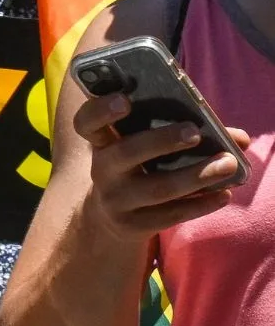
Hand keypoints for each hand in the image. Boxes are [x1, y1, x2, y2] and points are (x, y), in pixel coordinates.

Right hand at [74, 92, 249, 239]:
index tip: (124, 101)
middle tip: (195, 133)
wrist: (112, 215)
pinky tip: (222, 194)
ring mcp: (115, 200)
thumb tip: (238, 138)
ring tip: (227, 164)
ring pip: (157, 188)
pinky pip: (170, 215)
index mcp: (103, 141)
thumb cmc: (139, 166)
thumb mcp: (146, 144)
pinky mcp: (132, 225)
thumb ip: (186, 130)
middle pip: (125, 153)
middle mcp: (102, 170)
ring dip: (195, 175)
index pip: (87, 122)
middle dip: (161, 141)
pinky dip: (200, 204)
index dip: (100, 110)